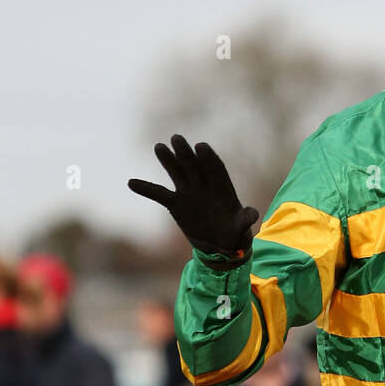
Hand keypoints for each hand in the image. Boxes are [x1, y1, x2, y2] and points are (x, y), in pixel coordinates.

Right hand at [128, 135, 258, 258]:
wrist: (221, 246)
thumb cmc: (234, 234)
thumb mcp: (241, 229)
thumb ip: (245, 220)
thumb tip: (253, 215)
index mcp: (223, 187)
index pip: (215, 168)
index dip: (209, 158)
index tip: (202, 147)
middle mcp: (204, 185)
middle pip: (195, 165)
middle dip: (186, 153)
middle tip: (177, 139)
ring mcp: (189, 192)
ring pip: (177, 172)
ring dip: (168, 160)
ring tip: (159, 147)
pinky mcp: (176, 203)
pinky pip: (159, 194)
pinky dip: (146, 189)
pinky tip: (131, 182)